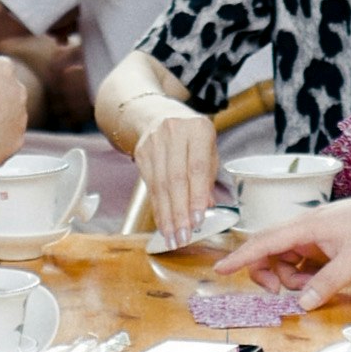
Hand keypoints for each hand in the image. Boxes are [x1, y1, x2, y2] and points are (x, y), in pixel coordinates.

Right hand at [133, 108, 220, 247]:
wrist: (158, 114)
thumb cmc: (191, 138)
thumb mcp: (208, 149)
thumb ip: (209, 177)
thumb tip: (208, 207)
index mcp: (198, 129)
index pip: (197, 168)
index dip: (197, 196)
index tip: (198, 221)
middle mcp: (174, 132)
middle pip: (176, 180)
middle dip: (180, 213)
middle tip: (183, 237)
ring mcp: (154, 142)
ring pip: (160, 186)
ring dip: (167, 216)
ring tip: (172, 237)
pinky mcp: (141, 153)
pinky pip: (150, 187)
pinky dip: (157, 208)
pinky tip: (162, 224)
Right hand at [215, 190, 350, 309]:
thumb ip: (326, 284)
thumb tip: (301, 303)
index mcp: (306, 227)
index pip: (264, 243)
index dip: (240, 257)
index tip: (220, 269)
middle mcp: (305, 228)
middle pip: (270, 252)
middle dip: (270, 275)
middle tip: (282, 293)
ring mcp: (314, 234)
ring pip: (287, 259)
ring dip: (294, 277)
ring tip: (318, 286)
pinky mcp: (324, 240)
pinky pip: (304, 259)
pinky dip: (308, 273)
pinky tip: (326, 279)